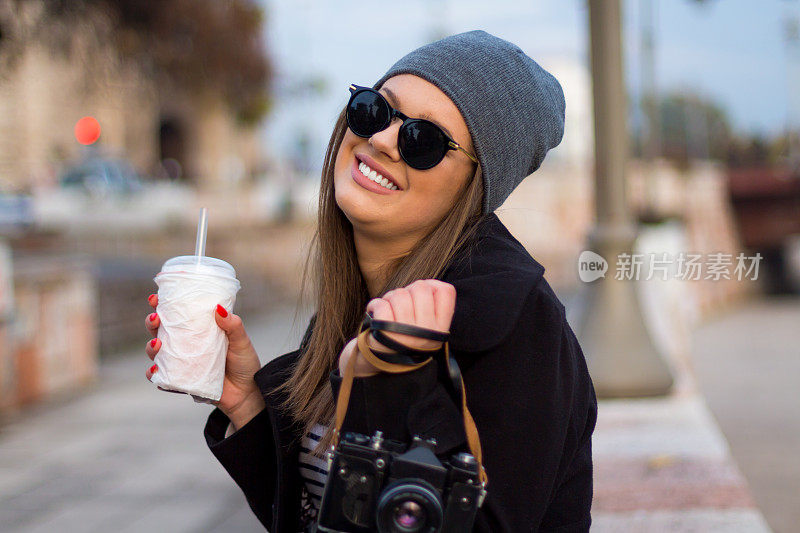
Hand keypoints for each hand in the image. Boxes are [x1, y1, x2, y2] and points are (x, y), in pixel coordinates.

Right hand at [144, 294, 264, 428]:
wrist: (248, 393)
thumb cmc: (244, 363)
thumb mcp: (241, 341)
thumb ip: (233, 325)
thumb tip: (218, 308)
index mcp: (199, 331)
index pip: (177, 315)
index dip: (163, 305)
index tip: (156, 298)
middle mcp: (186, 346)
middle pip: (160, 331)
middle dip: (151, 322)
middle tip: (155, 318)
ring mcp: (182, 363)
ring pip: (156, 353)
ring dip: (151, 347)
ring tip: (157, 344)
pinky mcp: (182, 381)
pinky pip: (162, 379)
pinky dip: (155, 374)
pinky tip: (155, 370)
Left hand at [338, 279, 455, 376]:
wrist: (379, 362)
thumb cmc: (403, 337)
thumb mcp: (425, 328)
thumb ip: (431, 305)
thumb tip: (428, 284)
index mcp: (440, 329)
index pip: (446, 291)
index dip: (431, 286)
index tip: (420, 297)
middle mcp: (426, 333)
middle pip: (421, 287)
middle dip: (407, 290)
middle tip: (400, 304)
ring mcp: (406, 335)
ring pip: (399, 295)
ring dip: (389, 298)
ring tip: (388, 311)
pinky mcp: (385, 335)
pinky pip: (381, 305)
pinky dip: (375, 306)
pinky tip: (375, 314)